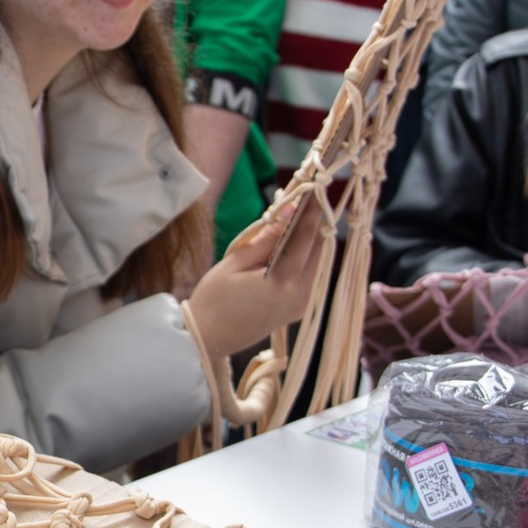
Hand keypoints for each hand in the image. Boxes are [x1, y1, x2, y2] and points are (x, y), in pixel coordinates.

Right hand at [186, 193, 329, 360]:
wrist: (207, 339)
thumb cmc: (213, 300)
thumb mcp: (234, 262)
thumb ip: (266, 239)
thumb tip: (289, 212)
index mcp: (282, 282)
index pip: (305, 238)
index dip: (312, 211)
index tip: (317, 188)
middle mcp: (300, 295)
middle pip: (319, 250)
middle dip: (316, 222)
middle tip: (311, 196)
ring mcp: (301, 305)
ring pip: (317, 262)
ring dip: (312, 238)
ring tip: (300, 214)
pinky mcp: (297, 309)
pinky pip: (310, 275)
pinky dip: (306, 255)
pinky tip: (294, 241)